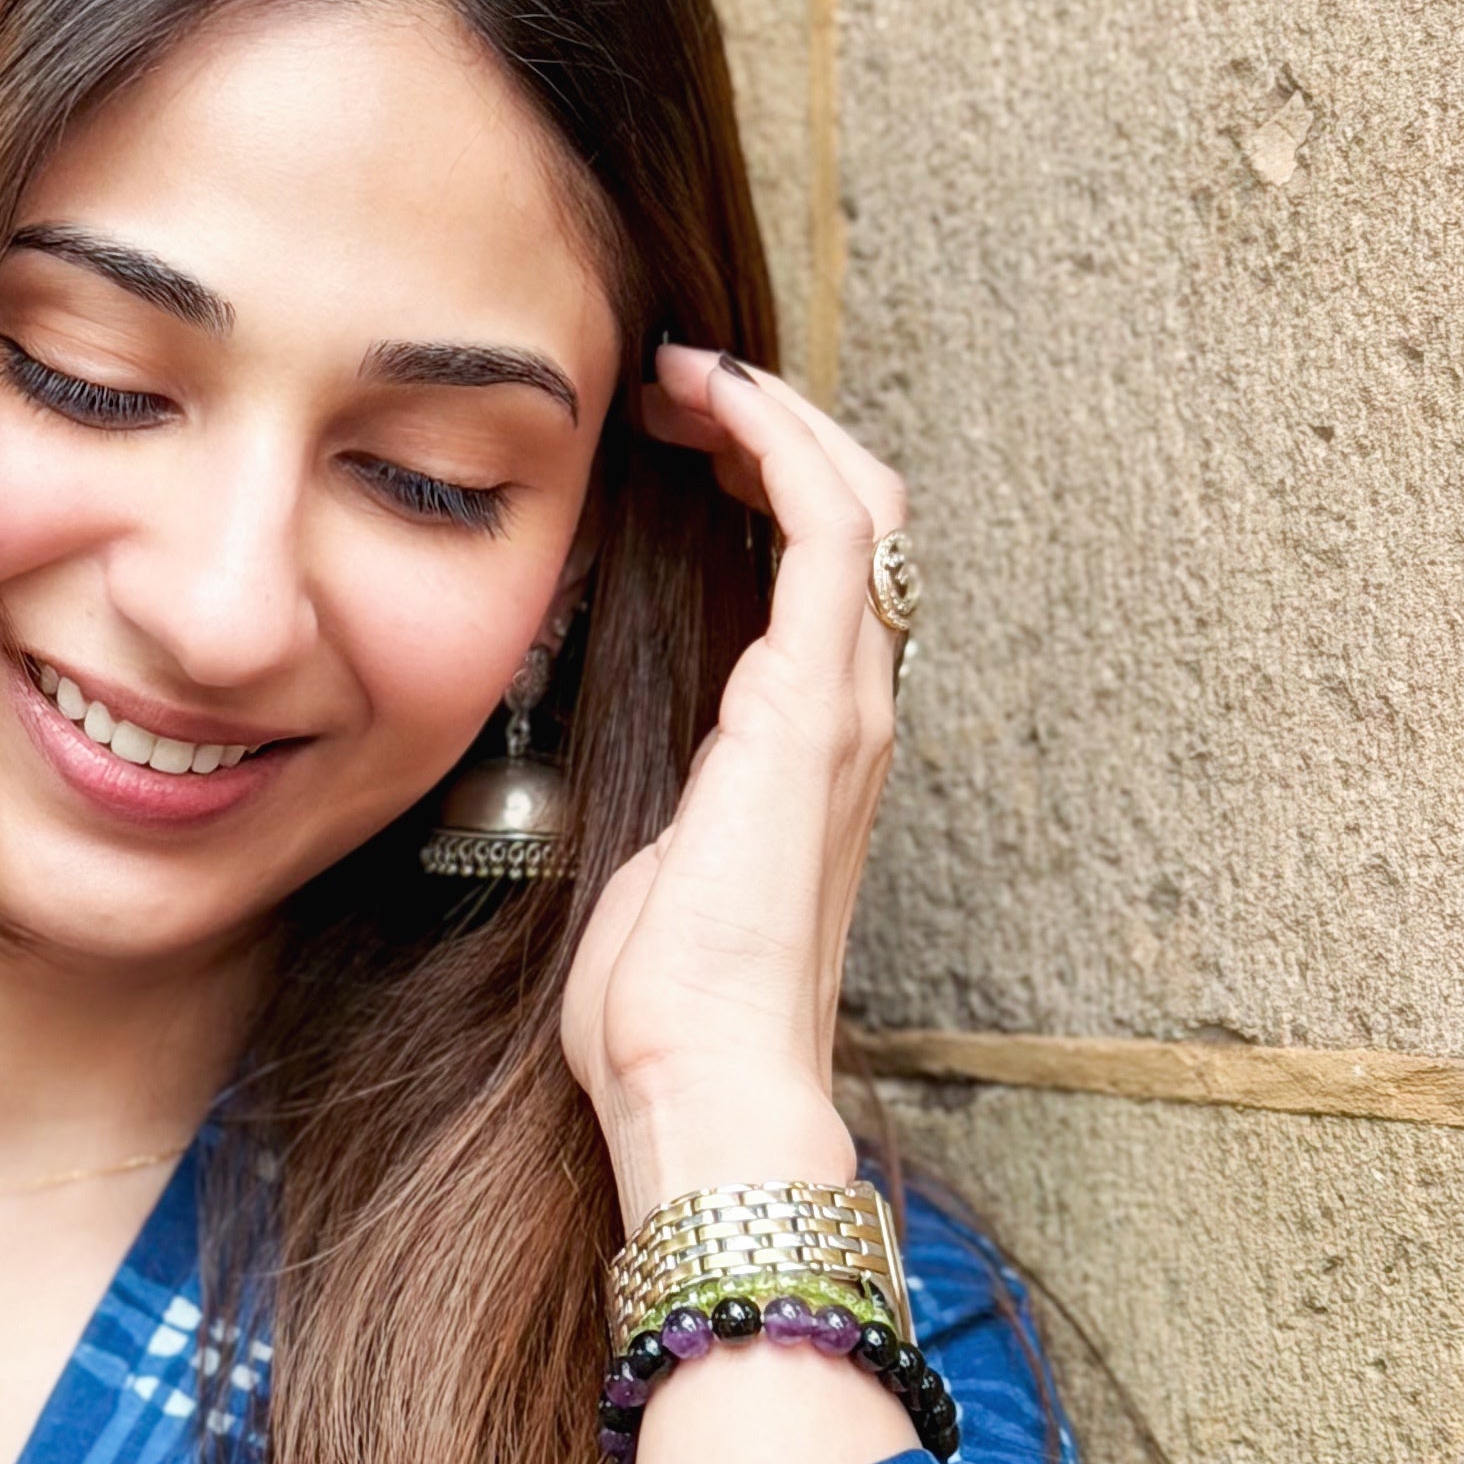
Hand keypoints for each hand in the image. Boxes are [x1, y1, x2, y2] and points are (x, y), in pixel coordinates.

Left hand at [561, 348, 909, 1221]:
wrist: (702, 1085)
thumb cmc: (662, 1014)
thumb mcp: (642, 869)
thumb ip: (655, 801)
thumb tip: (602, 768)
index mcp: (808, 750)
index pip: (824, 571)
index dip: (764, 478)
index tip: (674, 431)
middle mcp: (850, 715)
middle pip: (861, 516)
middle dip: (774, 429)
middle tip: (675, 387)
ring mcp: (844, 708)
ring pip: (858, 502)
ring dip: (774, 418)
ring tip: (687, 379)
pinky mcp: (815, 708)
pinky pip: (833, 532)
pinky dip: (780, 445)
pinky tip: (711, 407)